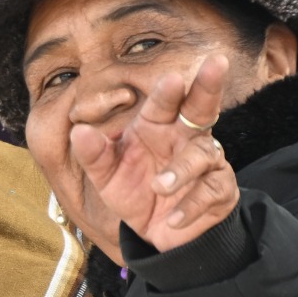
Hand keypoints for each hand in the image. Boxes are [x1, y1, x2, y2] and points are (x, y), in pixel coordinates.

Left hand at [69, 55, 236, 253]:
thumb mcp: (107, 177)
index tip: (172, 78)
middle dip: (208, 86)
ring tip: (159, 187)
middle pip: (201, 106)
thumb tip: (78, 132)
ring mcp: (206, 162)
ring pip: (203, 153)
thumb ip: (94, 155)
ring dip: (181, 169)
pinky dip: (191, 205)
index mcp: (157, 126)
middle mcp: (185, 137)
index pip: (164, 102)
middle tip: (217, 63)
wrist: (155, 233)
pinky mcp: (219, 189)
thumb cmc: (134, 193)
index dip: (168, 91)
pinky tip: (174, 218)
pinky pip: (210, 191)